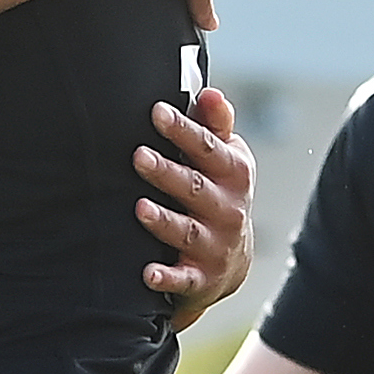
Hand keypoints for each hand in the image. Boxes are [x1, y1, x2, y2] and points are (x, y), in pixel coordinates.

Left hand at [139, 86, 253, 330]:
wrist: (231, 261)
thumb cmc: (218, 192)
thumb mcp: (226, 159)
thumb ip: (214, 126)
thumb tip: (209, 93)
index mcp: (234, 173)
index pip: (209, 148)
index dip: (183, 130)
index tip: (156, 112)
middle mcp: (229, 208)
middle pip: (195, 187)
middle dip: (167, 172)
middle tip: (139, 156)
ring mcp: (216, 245)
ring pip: (188, 231)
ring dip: (164, 221)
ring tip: (140, 208)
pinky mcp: (201, 278)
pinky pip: (183, 280)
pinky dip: (167, 278)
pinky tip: (148, 273)